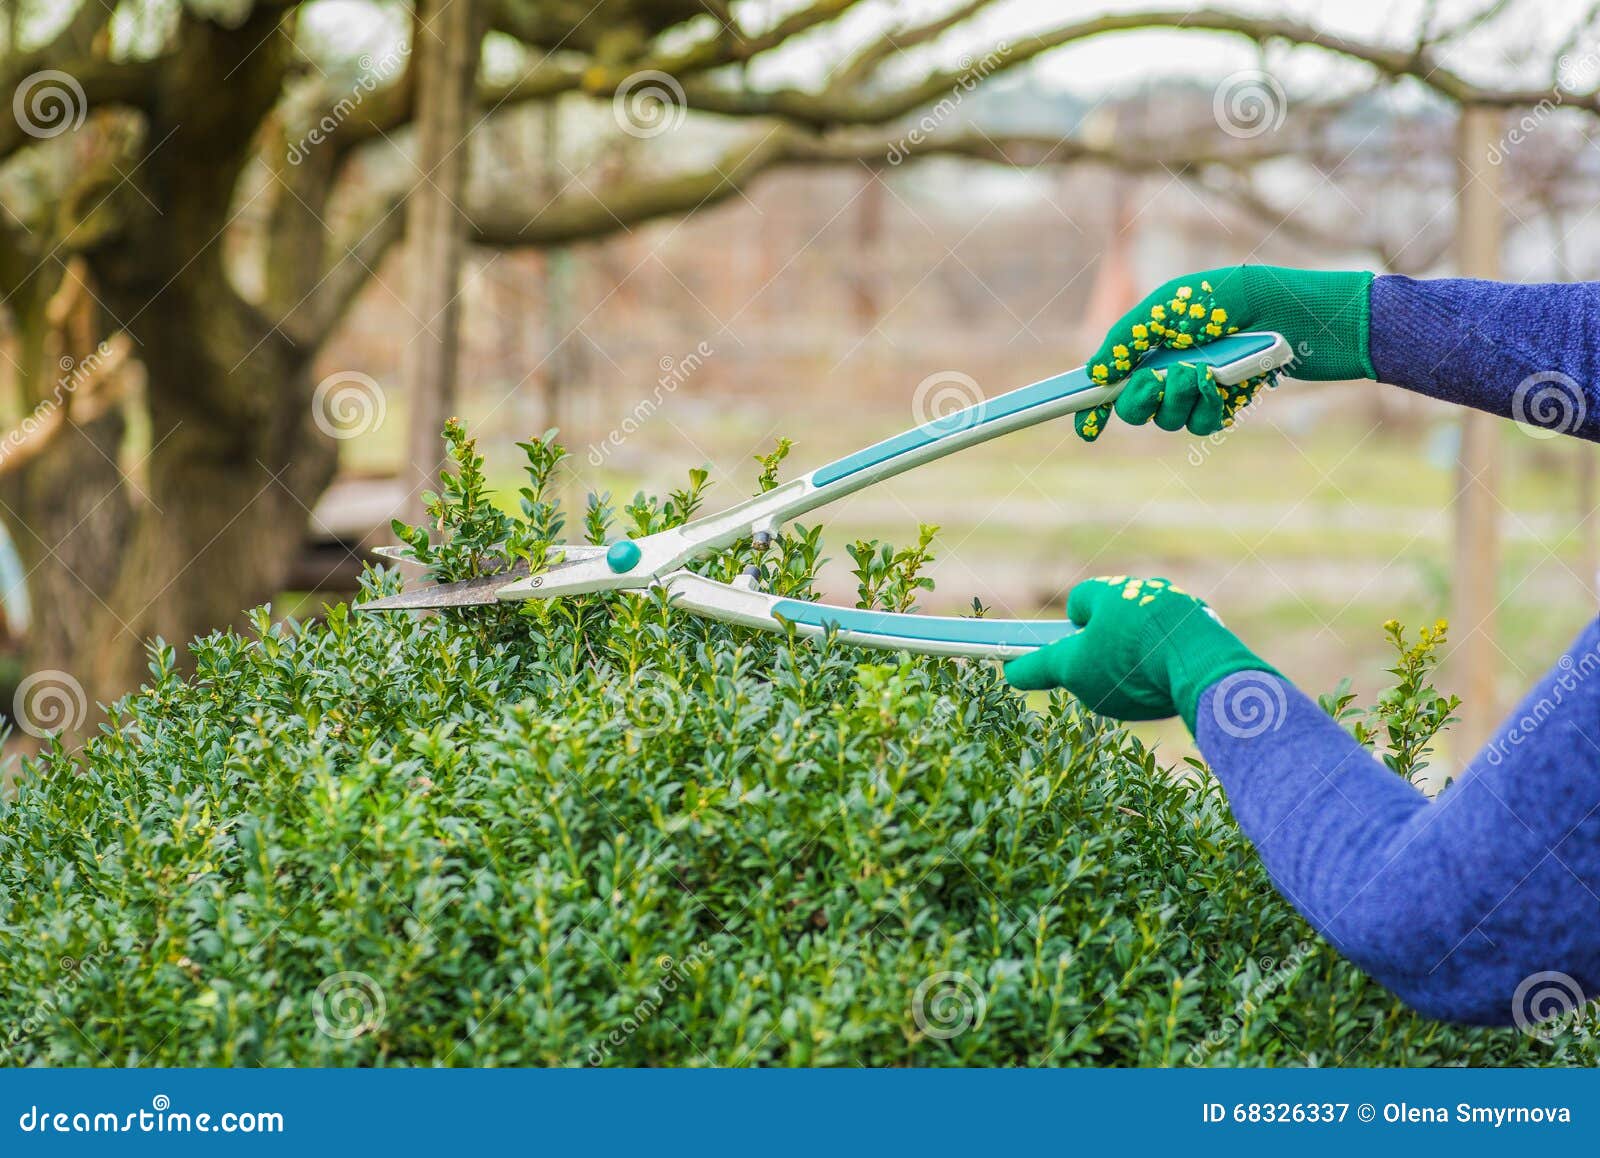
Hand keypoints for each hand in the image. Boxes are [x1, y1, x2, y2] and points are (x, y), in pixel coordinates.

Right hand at [1003, 576, 1276, 731]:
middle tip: (1106, 676)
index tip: (1072, 653)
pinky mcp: (1208, 629)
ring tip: (1144, 686)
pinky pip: (1180, 643)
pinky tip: (1172, 686)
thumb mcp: (1074, 670)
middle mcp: (1146, 591)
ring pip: (1150, 628)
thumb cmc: (1127, 662)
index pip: (1080, 600)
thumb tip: (1011, 671)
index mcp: (1109, 592)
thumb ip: (1041, 668)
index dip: (1071, 628)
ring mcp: (1180, 608)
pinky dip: (1172, 661)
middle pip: (1116, 615)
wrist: (1202, 666)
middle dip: (1108, 643)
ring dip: (1142, 652)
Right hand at [1074, 265, 1373, 442]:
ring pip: (1166, 420)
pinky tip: (1227, 384)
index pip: (1110, 379)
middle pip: (1132, 408)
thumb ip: (1129, 336)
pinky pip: (1201, 424)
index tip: (1083, 426)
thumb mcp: (1173, 304)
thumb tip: (1096, 374)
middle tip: (1159, 380)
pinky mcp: (1225, 404)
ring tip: (1205, 372)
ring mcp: (1196, 389)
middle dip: (1141, 399)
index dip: (1091, 405)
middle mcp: (1168, 368)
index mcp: (1150, 342)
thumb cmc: (1238, 299)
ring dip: (1180, 399)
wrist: (1300, 317)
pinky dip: (1210, 407)